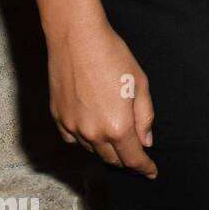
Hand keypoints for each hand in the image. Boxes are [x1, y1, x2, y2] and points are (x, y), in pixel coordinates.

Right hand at [47, 18, 156, 176]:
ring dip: (105, 147)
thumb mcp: (140, 83)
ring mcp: (72, 127)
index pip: (132, 158)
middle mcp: (92, 133)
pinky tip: (92, 125)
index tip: (151, 171)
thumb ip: (145, 116)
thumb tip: (145, 140)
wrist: (77, 38)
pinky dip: (85, 138)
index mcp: (117, 126)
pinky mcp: (57, 118)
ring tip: (115, 133)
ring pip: (92, 149)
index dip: (144, 167)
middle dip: (126, 159)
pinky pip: (73, 139)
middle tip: (136, 152)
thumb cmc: (112, 55)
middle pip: (112, 158)